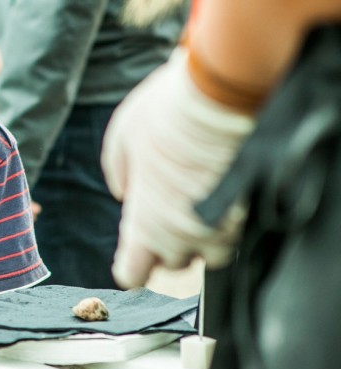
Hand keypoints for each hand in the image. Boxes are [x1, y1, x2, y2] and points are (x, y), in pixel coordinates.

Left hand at [102, 50, 254, 287]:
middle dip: (166, 243)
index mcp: (145, 222)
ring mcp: (220, 226)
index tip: (132, 255)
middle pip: (173, 262)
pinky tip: (218, 191)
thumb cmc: (163, 113)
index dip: (131, 265)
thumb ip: (119, 173)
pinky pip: (235, 232)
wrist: (221, 94)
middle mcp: (183, 233)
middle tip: (165, 209)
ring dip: (201, 236)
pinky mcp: (249, 211)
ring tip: (195, 201)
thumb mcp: (122, 138)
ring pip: (210, 253)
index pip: (134, 273)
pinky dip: (225, 221)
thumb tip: (125, 193)